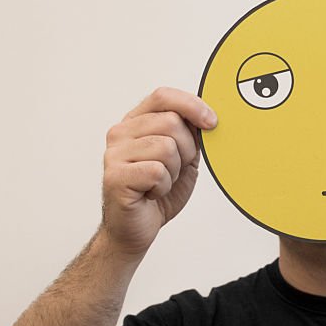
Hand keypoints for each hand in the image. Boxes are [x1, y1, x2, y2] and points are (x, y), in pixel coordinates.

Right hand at [100, 86, 216, 256]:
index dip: (192, 105)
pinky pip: (157, 172)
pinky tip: (151, 193)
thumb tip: (209, 118)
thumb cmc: (157, 193)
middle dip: (186, 150)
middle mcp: (120, 133)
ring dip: (174, 172)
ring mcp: (114, 154)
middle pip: (171, 122)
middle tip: (175, 170)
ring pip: (167, 147)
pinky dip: (163, 187)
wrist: (136, 228)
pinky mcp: (115, 176)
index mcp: (135, 122)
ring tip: (160, 183)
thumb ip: (189, 135)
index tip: (212, 123)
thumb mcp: (181, 158)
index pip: (164, 96)